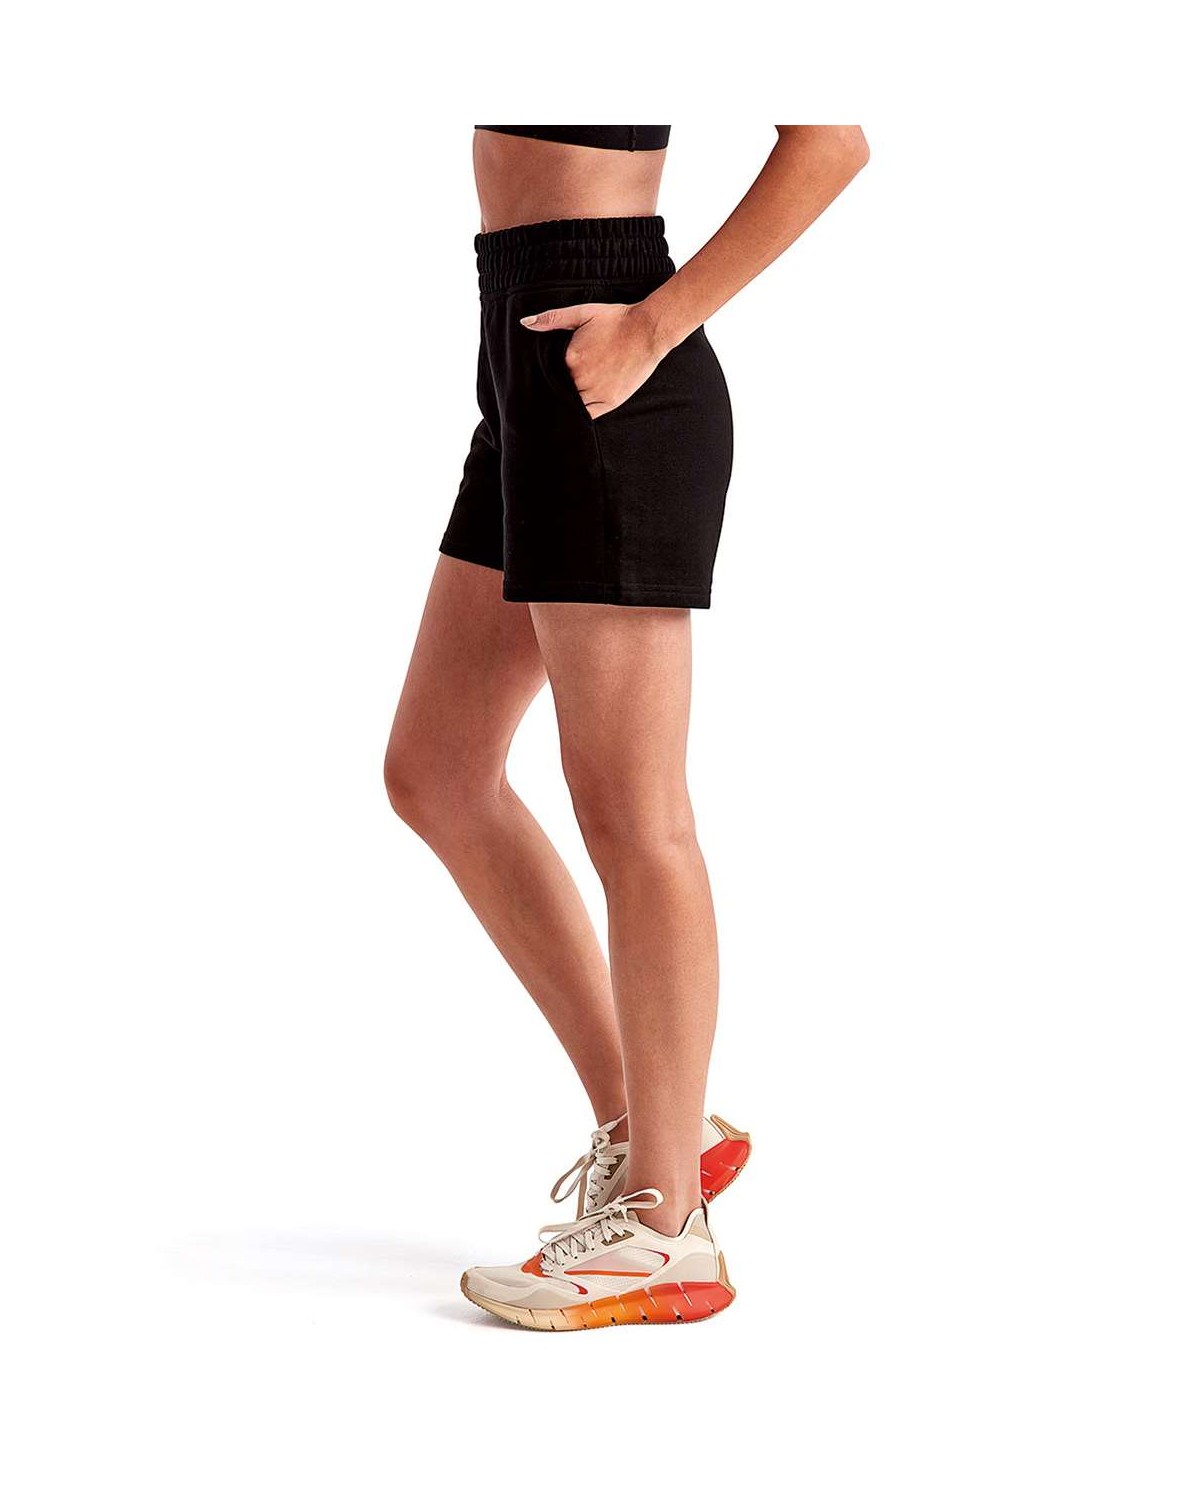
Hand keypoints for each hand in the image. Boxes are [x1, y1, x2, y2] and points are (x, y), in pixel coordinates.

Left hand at [520, 302, 664, 419]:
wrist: (648, 330)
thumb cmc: (616, 320)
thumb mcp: (582, 313)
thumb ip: (553, 318)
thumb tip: (526, 322)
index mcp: (570, 359)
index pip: (547, 375)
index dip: (542, 377)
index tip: (539, 378)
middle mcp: (581, 379)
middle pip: (558, 391)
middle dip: (553, 390)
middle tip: (547, 393)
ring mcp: (596, 393)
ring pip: (571, 405)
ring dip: (566, 403)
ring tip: (562, 401)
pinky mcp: (610, 401)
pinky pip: (588, 414)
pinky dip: (580, 413)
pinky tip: (577, 408)